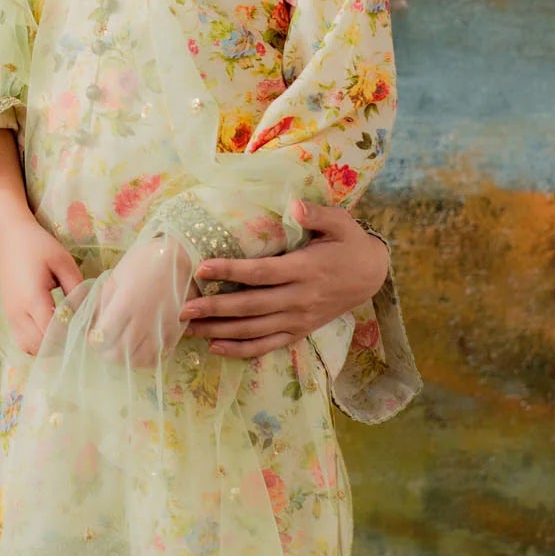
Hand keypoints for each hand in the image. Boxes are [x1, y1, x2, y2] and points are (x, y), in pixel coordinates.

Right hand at [0, 208, 81, 357]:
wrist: (10, 239)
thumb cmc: (39, 247)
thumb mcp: (64, 262)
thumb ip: (76, 288)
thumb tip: (89, 312)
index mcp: (32, 297)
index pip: (52, 332)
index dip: (69, 336)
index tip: (85, 329)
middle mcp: (18, 311)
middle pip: (40, 345)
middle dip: (61, 344)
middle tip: (77, 334)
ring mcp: (11, 316)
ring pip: (29, 348)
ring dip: (48, 347)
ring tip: (64, 334)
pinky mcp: (9, 317)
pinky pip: (22, 342)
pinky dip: (37, 344)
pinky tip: (51, 331)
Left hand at [87, 231, 192, 368]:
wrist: (180, 257)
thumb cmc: (143, 261)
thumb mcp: (115, 277)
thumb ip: (103, 304)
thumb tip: (94, 324)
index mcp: (125, 305)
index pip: (103, 338)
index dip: (94, 341)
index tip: (93, 336)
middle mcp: (143, 322)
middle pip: (118, 354)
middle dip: (106, 353)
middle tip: (104, 344)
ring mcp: (161, 330)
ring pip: (138, 360)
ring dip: (125, 358)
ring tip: (121, 348)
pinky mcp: (175, 333)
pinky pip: (158, 356)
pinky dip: (145, 358)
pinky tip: (140, 347)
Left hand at [181, 203, 388, 359]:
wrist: (372, 275)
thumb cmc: (349, 243)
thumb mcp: (341, 222)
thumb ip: (316, 214)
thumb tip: (293, 205)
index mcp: (306, 269)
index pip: (261, 272)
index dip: (231, 271)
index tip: (202, 268)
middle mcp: (300, 298)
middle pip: (251, 306)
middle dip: (215, 308)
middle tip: (182, 308)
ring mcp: (299, 319)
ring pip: (255, 330)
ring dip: (220, 331)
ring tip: (189, 329)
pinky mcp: (300, 331)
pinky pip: (268, 345)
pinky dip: (241, 350)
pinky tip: (216, 347)